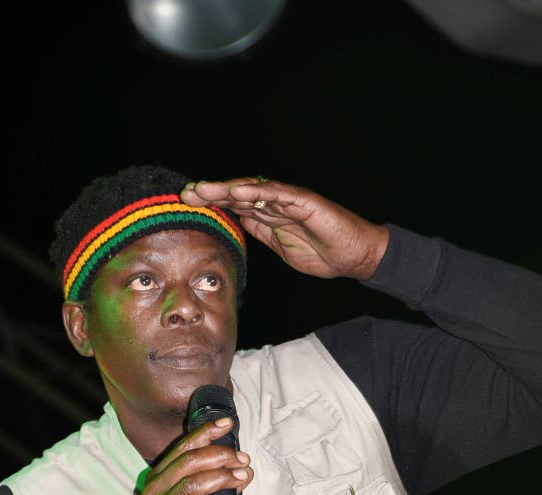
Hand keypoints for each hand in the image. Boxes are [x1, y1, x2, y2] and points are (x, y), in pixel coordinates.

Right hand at [119, 418, 252, 494]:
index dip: (206, 432)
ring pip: (195, 484)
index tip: (227, 424)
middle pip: (190, 461)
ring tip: (244, 479)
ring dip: (224, 478)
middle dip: (221, 455)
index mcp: (157, 480)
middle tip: (243, 460)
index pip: (183, 448)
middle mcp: (155, 491)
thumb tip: (237, 470)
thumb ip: (200, 487)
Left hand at [180, 177, 389, 280]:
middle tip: (187, 193)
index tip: (188, 205)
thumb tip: (238, 222)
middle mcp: (277, 203)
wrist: (354, 257)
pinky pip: (279, 194)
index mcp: (270, 216)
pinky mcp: (305, 201)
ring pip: (255, 190)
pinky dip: (259, 192)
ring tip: (205, 190)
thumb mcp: (282, 249)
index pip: (236, 206)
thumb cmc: (323, 254)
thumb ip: (261, 233)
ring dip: (228, 189)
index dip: (213, 204)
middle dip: (213, 193)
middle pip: (239, 194)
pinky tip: (239, 192)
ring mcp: (290, 200)